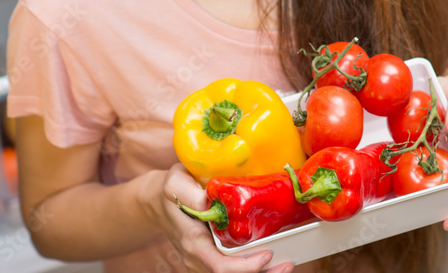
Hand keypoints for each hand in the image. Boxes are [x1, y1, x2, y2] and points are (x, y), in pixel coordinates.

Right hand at [150, 164, 295, 272]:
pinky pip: (233, 269)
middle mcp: (199, 258)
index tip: (267, 254)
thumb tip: (206, 202)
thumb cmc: (171, 190)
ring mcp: (205, 260)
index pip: (220, 267)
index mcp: (194, 242)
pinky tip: (273, 263)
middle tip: (288, 265)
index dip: (245, 267)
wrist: (158, 201)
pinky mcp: (212, 257)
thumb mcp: (175, 183)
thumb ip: (188, 192)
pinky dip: (253, 268)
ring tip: (287, 265)